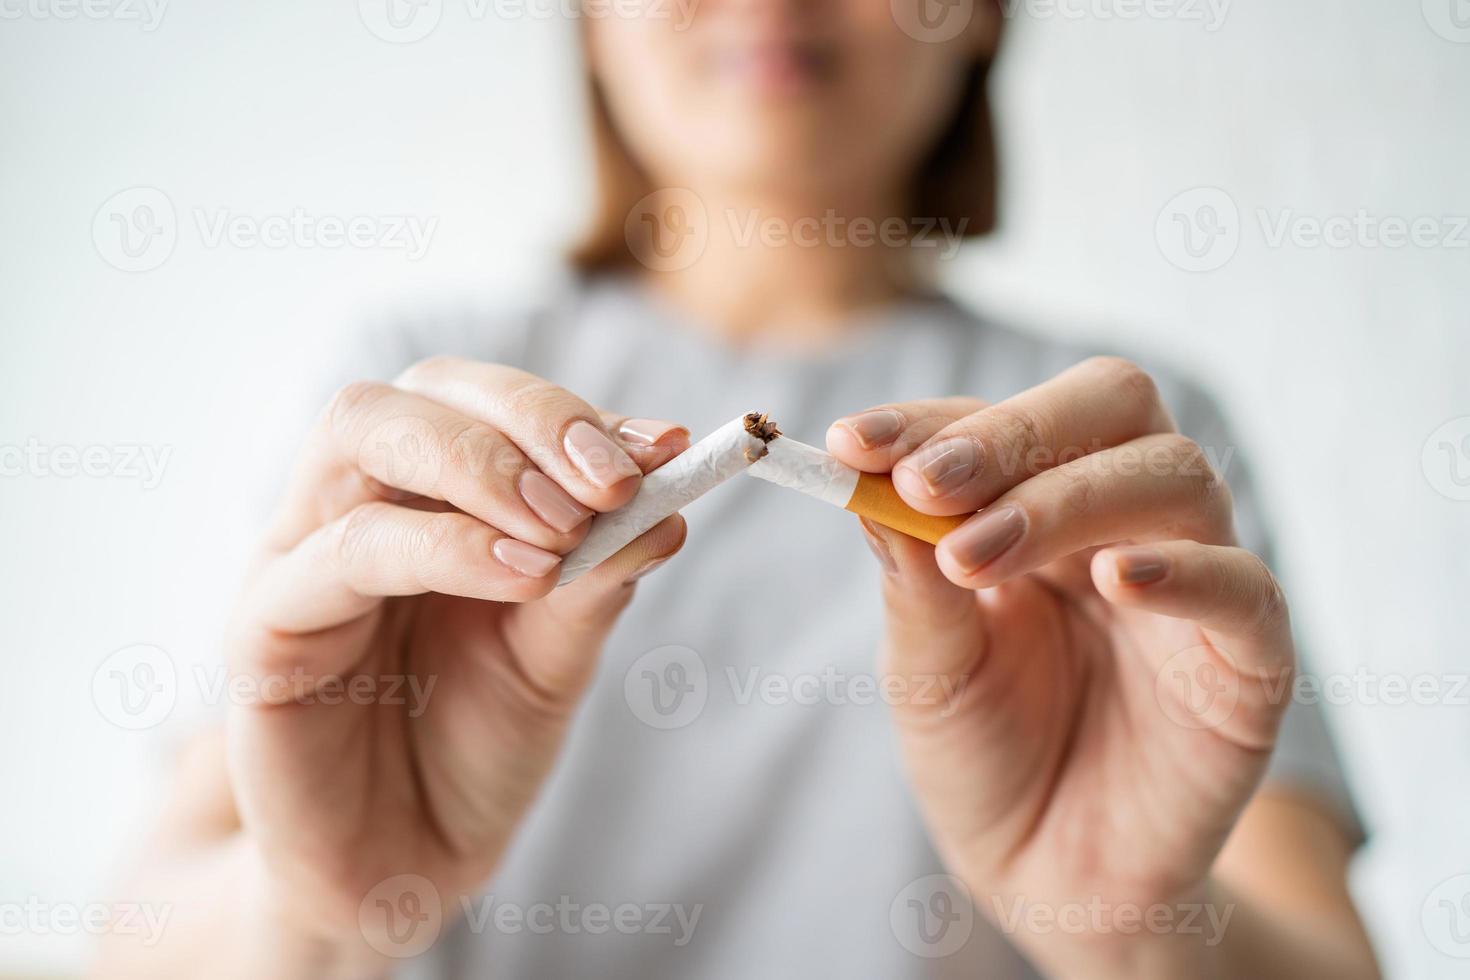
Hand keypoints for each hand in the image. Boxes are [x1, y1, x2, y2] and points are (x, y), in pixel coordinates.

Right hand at [225, 357, 688, 969]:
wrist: (404, 863)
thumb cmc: (472, 747)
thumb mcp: (558, 651)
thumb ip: (600, 570)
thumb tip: (670, 494)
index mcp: (425, 497)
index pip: (484, 401)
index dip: (570, 413)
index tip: (662, 448)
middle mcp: (354, 504)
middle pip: (419, 391)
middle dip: (528, 418)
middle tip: (612, 481)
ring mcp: (299, 555)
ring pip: (362, 433)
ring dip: (483, 463)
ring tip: (567, 527)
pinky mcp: (264, 626)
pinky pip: (343, 552)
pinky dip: (445, 546)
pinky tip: (526, 575)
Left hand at [827, 357, 1293, 978]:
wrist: (1049, 879)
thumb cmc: (986, 758)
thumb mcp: (928, 666)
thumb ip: (913, 574)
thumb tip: (864, 475)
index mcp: (1042, 505)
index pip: (1003, 420)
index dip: (931, 421)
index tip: (854, 442)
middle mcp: (1125, 520)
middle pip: (1113, 403)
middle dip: (1013, 432)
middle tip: (926, 484)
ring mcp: (1195, 578)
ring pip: (1173, 475)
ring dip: (1065, 500)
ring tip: (974, 556)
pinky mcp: (1249, 659)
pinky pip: (1242, 588)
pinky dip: (1182, 571)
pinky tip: (1115, 579)